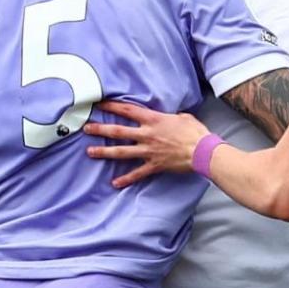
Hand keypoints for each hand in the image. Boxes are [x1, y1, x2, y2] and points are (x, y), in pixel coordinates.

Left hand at [83, 101, 209, 187]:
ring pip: (121, 152)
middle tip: (86, 128)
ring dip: (104, 152)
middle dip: (100, 129)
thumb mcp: (183, 116)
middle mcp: (147, 135)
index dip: (112, 106)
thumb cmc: (195, 132)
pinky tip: (115, 183)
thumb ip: (170, 116)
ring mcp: (149, 151)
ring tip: (90, 152)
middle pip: (118, 131)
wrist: (202, 151)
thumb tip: (170, 116)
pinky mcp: (154, 165)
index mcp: (153, 120)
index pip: (128, 110)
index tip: (99, 104)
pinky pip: (137, 173)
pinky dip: (126, 179)